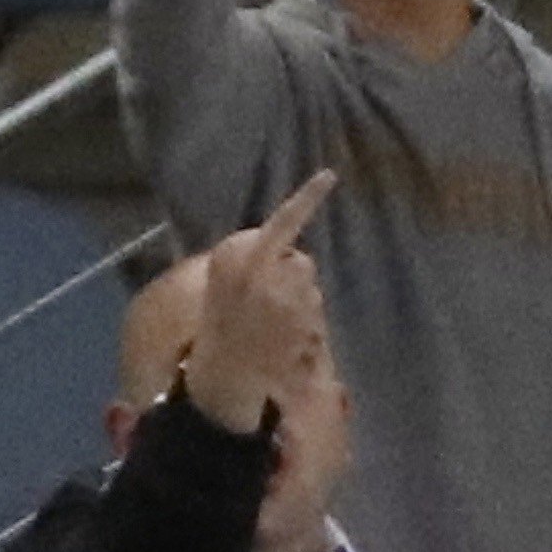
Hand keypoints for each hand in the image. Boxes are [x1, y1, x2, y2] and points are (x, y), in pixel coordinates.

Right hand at [178, 170, 334, 431]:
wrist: (220, 377)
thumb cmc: (220, 328)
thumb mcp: (225, 284)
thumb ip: (255, 263)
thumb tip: (291, 256)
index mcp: (234, 257)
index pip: (281, 223)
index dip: (309, 198)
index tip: (330, 174)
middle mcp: (260, 271)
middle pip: (302, 261)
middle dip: (292, 279)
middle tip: (266, 307)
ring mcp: (283, 298)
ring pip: (310, 288)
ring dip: (299, 304)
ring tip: (270, 329)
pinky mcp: (298, 324)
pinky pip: (315, 315)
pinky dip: (306, 329)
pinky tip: (283, 346)